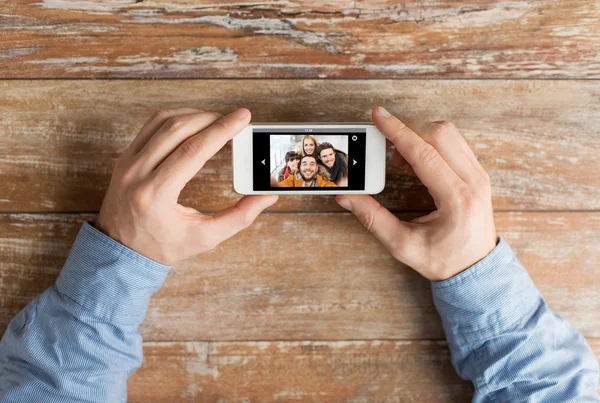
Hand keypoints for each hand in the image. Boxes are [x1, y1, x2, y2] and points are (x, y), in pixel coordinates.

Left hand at [95, 108, 276, 264]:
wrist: (120, 250)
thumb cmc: (162, 246)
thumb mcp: (204, 238)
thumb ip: (239, 217)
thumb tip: (266, 196)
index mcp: (156, 195)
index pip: (193, 150)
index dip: (221, 130)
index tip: (242, 117)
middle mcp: (137, 173)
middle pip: (179, 129)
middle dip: (212, 119)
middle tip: (236, 120)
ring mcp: (127, 162)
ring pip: (163, 121)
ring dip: (194, 115)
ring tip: (217, 121)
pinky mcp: (125, 157)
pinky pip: (151, 125)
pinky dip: (176, 118)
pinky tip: (194, 123)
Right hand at [336, 106, 496, 280]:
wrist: (477, 270)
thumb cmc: (444, 260)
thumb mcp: (403, 245)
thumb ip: (373, 219)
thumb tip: (347, 197)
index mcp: (457, 199)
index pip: (424, 153)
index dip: (397, 132)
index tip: (378, 116)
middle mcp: (473, 181)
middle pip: (439, 134)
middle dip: (407, 130)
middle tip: (384, 145)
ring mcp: (479, 175)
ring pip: (449, 134)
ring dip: (419, 136)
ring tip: (399, 159)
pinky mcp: (477, 173)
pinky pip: (454, 143)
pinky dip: (431, 143)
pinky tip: (416, 161)